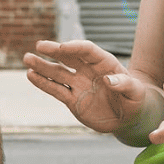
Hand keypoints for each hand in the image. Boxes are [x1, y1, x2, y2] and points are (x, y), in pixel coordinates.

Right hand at [23, 39, 152, 134]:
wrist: (128, 117)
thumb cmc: (134, 100)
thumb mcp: (135, 93)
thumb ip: (124, 85)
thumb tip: (109, 80)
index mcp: (104, 63)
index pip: (87, 50)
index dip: (75, 47)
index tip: (62, 47)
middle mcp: (88, 70)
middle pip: (68, 57)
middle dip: (54, 51)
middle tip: (39, 46)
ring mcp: (78, 84)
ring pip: (58, 73)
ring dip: (43, 66)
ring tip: (27, 59)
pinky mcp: (72, 99)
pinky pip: (56, 90)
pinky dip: (43, 83)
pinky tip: (30, 75)